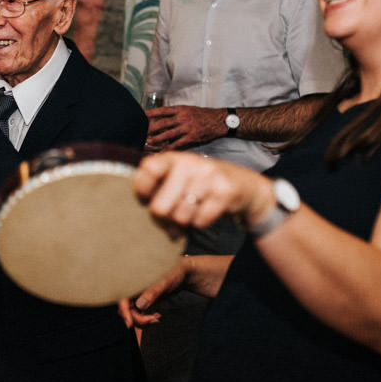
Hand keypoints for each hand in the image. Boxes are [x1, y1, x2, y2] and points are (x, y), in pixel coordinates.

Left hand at [135, 151, 268, 231]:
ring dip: (185, 222)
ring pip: (180, 217)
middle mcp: (189, 163)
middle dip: (165, 218)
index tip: (145, 200)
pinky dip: (201, 223)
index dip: (141, 190)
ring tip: (191, 213)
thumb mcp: (180, 177)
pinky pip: (200, 221)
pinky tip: (206, 213)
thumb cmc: (202, 185)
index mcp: (173, 158)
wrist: (245, 186)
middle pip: (159, 207)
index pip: (147, 170)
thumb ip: (158, 188)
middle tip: (172, 217)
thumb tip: (135, 213)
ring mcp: (208, 176)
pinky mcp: (224, 192)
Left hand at [146, 105, 224, 150]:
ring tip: (148, 142)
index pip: (163, 110)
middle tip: (140, 132)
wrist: (219, 121)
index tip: (141, 115)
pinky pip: (177, 143)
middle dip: (150, 128)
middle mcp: (183, 117)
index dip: (151, 113)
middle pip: (163, 122)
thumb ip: (177, 114)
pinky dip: (168, 148)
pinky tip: (161, 151)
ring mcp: (187, 127)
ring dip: (157, 138)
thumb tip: (163, 121)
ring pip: (168, 133)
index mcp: (181, 109)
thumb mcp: (190, 110)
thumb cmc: (204, 116)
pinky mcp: (192, 137)